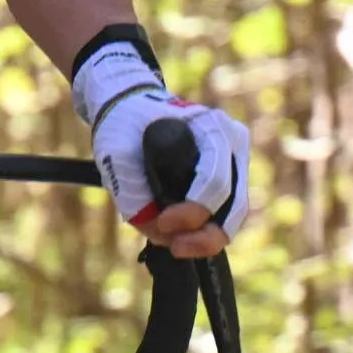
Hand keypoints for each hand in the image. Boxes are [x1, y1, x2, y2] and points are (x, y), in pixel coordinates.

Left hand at [73, 40, 246, 259]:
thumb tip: (161, 234)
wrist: (131, 106)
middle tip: (175, 247)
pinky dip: (207, 229)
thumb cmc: (124, 125)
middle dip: (206, 235)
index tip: (163, 223)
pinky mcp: (230, 176)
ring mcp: (236, 159)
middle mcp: (233, 142)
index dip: (192, 212)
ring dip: (208, 237)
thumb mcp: (116, 155)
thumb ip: (134, 195)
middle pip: (235, 205)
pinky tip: (183, 237)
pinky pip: (227, 212)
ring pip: (235, 214)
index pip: (214, 181)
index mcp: (212, 127)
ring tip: (177, 246)